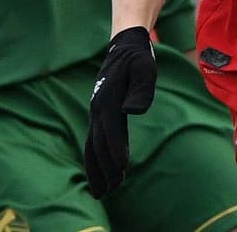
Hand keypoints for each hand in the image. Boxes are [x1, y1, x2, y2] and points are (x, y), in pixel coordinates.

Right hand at [83, 26, 156, 197]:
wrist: (124, 46)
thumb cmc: (138, 58)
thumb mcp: (145, 68)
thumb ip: (141, 89)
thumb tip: (132, 110)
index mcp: (108, 98)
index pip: (111, 129)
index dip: (115, 149)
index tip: (121, 168)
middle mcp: (98, 107)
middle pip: (98, 143)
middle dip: (104, 167)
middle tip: (111, 190)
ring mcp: (96, 111)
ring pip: (91, 145)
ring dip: (96, 169)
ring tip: (102, 191)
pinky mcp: (99, 113)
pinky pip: (93, 140)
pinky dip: (94, 158)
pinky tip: (102, 173)